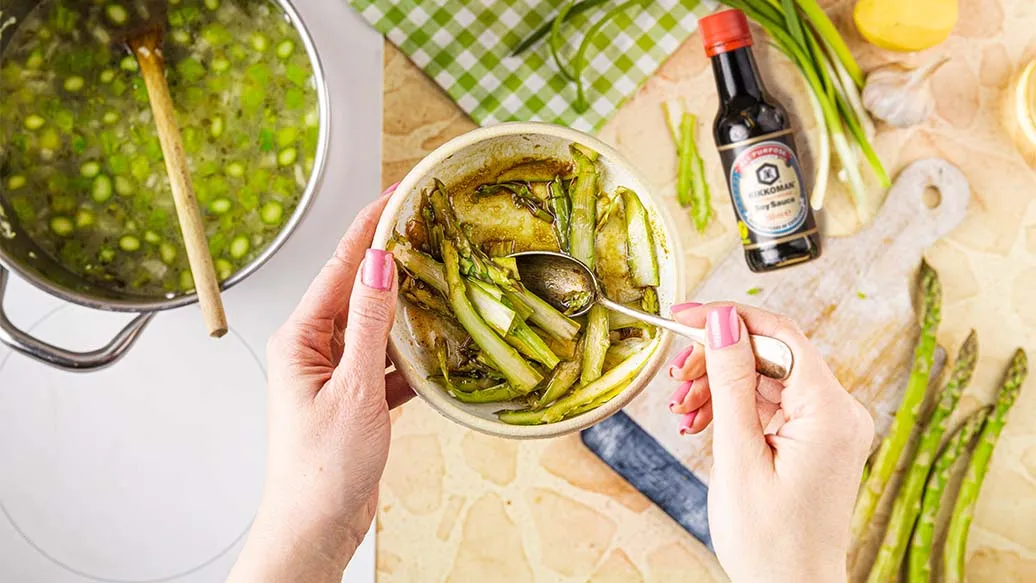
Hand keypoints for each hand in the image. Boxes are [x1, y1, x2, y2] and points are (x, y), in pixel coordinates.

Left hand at [228, 186, 412, 582]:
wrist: (316, 529)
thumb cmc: (322, 468)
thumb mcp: (353, 390)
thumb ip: (368, 325)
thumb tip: (380, 264)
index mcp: (302, 338)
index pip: (341, 266)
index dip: (372, 225)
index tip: (399, 190)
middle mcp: (315, 348)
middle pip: (360, 289)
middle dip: (396, 256)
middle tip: (433, 224)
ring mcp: (337, 373)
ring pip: (379, 325)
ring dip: (410, 304)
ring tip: (446, 273)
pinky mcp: (358, 398)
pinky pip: (389, 362)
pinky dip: (415, 352)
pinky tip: (442, 341)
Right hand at [666, 303, 872, 582]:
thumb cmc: (769, 542)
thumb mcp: (738, 456)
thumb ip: (731, 382)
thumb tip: (723, 322)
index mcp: (830, 412)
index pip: (781, 334)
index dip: (729, 318)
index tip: (684, 316)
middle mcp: (838, 412)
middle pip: (771, 354)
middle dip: (716, 360)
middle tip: (676, 378)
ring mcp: (828, 425)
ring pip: (765, 378)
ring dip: (718, 386)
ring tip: (683, 411)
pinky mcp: (813, 437)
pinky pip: (769, 403)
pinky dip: (732, 408)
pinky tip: (701, 422)